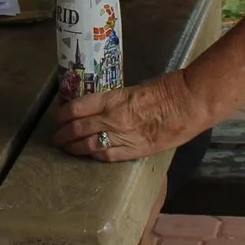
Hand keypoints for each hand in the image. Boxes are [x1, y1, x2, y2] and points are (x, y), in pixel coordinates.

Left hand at [54, 71, 208, 161]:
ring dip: (74, 147)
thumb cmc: (165, 90)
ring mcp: (123, 136)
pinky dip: (94, 155)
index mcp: (111, 99)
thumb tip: (101, 107)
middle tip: (57, 136)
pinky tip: (88, 154)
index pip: (76, 108)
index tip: (59, 117)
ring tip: (66, 148)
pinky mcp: (135, 150)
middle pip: (79, 128)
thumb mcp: (133, 89)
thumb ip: (115, 100)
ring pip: (89, 145)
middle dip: (64, 134)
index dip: (63, 114)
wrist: (187, 103)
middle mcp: (112, 118)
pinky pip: (107, 155)